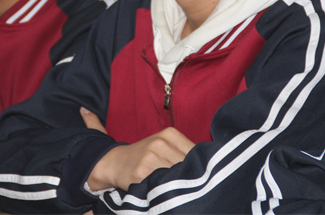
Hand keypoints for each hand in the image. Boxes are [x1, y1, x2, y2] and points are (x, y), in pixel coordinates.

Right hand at [80, 108, 194, 191]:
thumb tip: (209, 167)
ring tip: (177, 189)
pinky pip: (163, 184)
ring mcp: (151, 157)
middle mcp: (161, 142)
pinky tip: (166, 191)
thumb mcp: (164, 146)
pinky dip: (167, 190)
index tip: (198, 176)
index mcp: (170, 133)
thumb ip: (184, 152)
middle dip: (191, 177)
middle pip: (189, 165)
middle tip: (188, 185)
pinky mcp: (143, 172)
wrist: (114, 162)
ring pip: (178, 176)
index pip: (197, 153)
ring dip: (180, 185)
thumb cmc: (145, 156)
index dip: (200, 167)